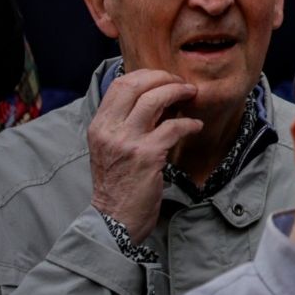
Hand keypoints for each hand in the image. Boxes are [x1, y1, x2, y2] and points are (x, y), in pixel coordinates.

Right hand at [86, 70, 201, 244]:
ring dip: (179, 93)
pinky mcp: (147, 156)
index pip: (119, 84)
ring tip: (193, 96)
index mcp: (98, 126)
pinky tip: (196, 127)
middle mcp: (109, 130)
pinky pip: (174, 127)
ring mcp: (127, 142)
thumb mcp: (111, 148)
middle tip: (183, 85)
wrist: (114, 218)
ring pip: (155, 100)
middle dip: (165, 78)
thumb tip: (157, 99)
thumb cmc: (118, 183)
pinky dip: (189, 124)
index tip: (166, 79)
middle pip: (137, 85)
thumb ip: (125, 124)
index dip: (147, 75)